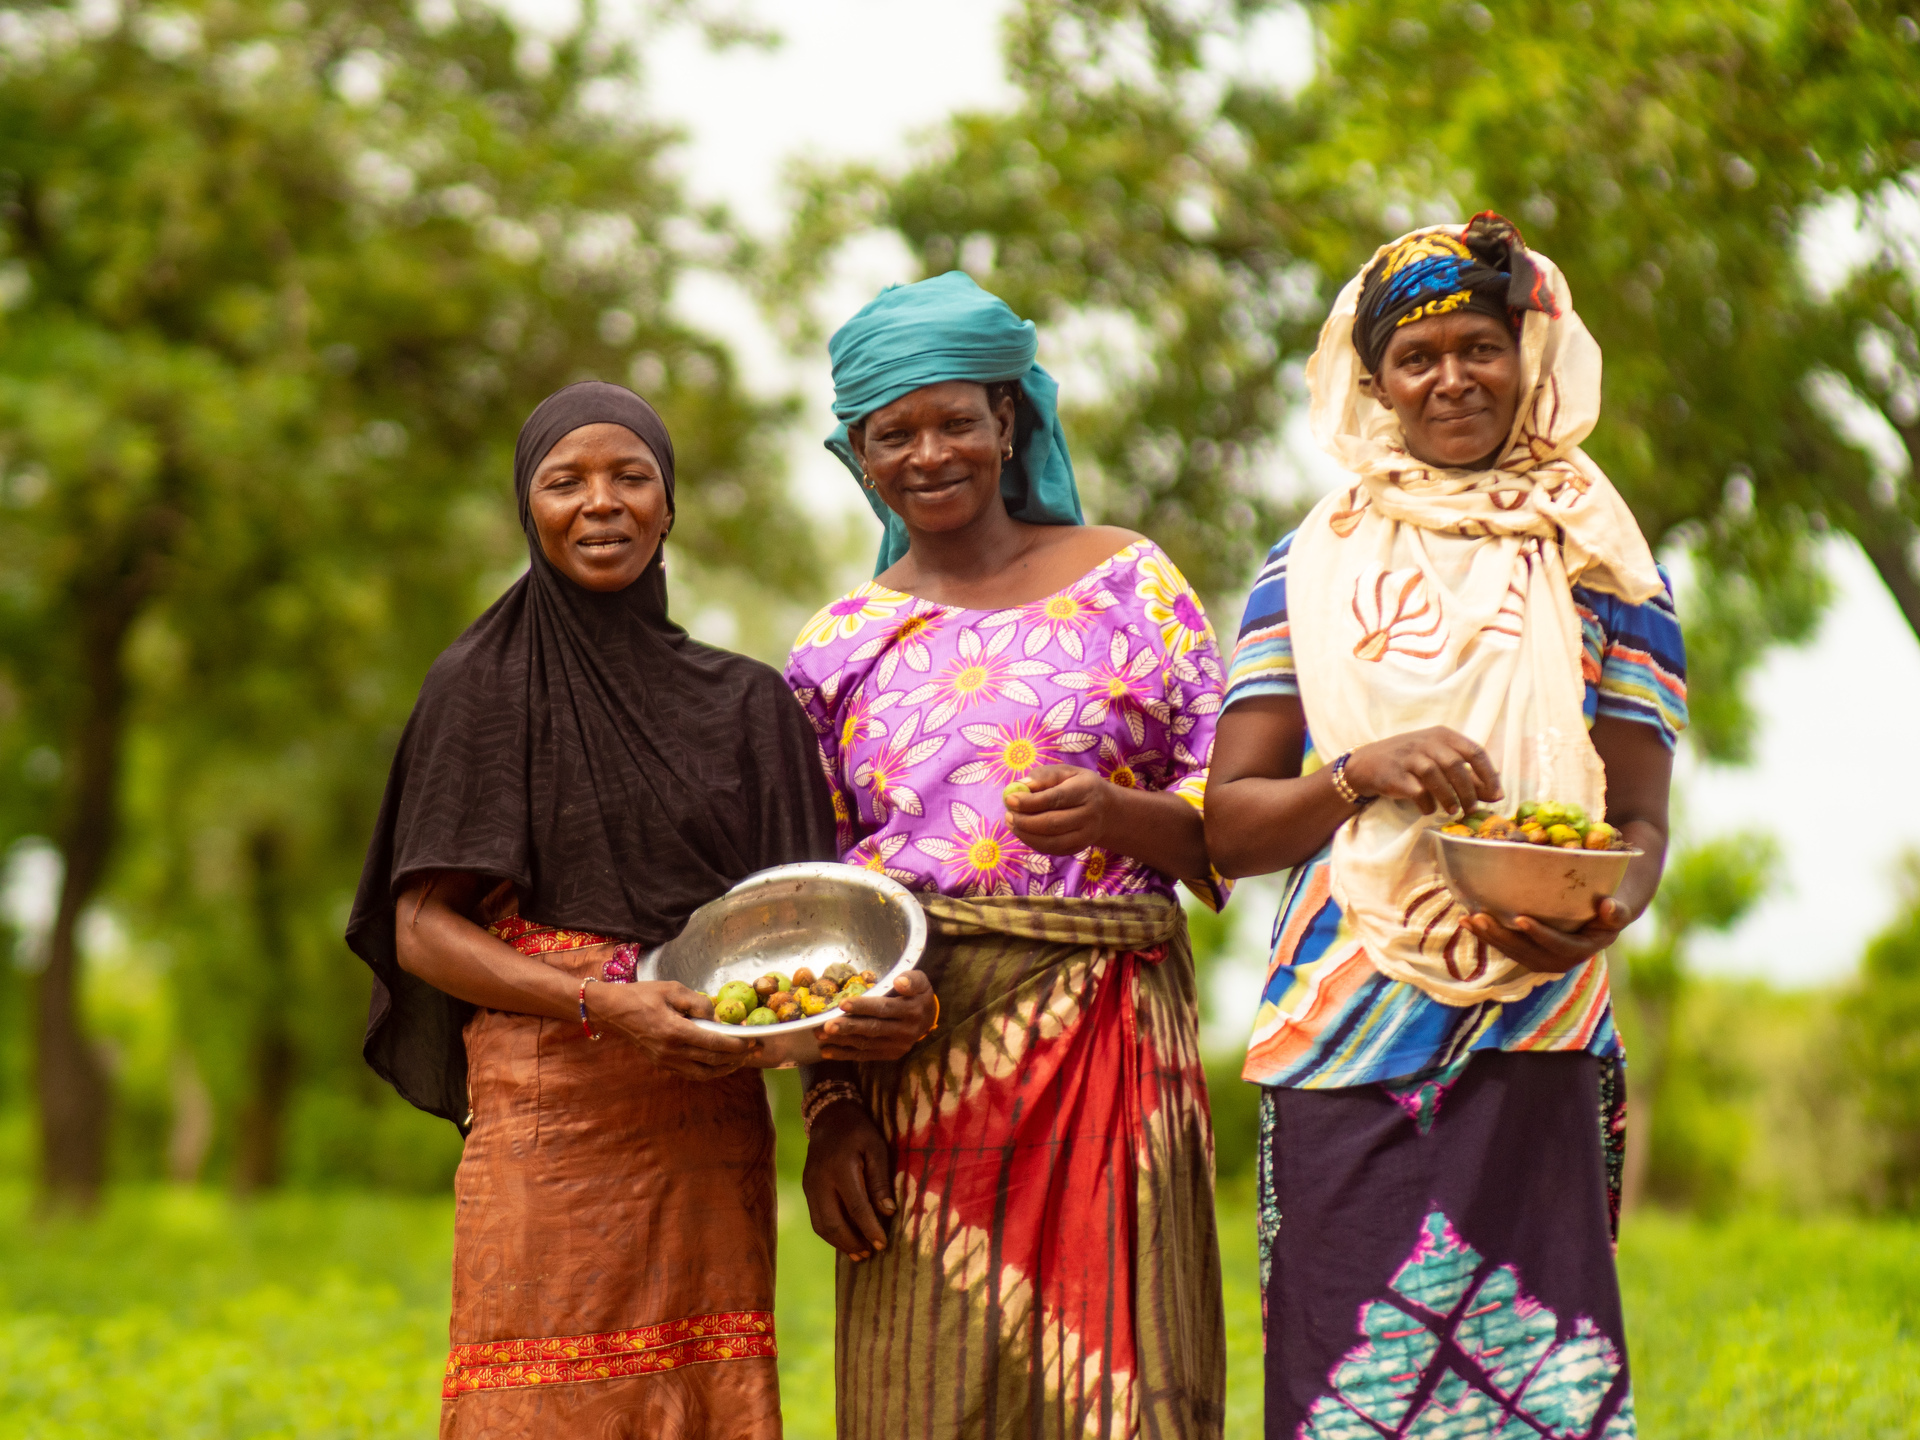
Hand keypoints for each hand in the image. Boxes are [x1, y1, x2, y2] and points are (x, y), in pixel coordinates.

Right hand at [590, 980, 759, 1078]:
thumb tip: (717, 1017)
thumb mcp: (672, 989)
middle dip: (737, 1057)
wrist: (612, 1011)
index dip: (736, 1045)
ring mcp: (666, 1062)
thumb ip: (699, 1003)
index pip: (714, 1044)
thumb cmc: (642, 995)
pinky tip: (719, 1062)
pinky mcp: (662, 1064)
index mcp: (675, 1032)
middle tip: (754, 1050)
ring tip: (740, 1059)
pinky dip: (709, 1071)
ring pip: (704, 1073)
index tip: (752, 1041)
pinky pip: (692, 1073)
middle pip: (713, 1061)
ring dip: (725, 1068)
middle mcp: (671, 1052)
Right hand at [803, 1101, 895, 1261]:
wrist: (829, 1117)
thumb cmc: (859, 1132)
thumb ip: (880, 1180)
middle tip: (870, 1253)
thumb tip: (888, 1212)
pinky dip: (831, 1234)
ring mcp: (810, 1186)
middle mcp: (820, 1180)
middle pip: (832, 1222)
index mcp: (840, 1168)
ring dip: (840, 1243)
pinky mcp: (807, 1189)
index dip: (870, 1229)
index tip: (883, 1244)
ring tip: (859, 1253)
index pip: (856, 1207)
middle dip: (852, 1243)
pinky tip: (846, 1240)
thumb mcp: (876, 1148)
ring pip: (820, 1226)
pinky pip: (816, 1219)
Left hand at [819, 969, 936, 1062]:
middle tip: (827, 1026)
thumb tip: (898, 981)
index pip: (884, 1009)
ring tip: (821, 1036)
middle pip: (872, 1029)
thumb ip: (911, 979)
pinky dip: (845, 1054)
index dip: (863, 1006)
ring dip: (842, 1041)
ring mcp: (896, 1046)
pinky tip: (827, 1052)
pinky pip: (865, 1055)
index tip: (842, 1003)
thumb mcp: (921, 981)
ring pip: (866, 1043)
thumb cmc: (918, 995)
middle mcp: (904, 1031)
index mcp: (911, 1011)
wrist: (929, 1019)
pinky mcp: (889, 1054)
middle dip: (848, 1027)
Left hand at [1002, 764, 1111, 854]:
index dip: (1030, 801)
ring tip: (1011, 822)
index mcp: (1086, 790)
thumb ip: (1044, 776)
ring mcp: (1086, 835)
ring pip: (1051, 841)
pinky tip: (1023, 832)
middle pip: (1053, 823)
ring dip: (1026, 834)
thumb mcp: (1067, 772)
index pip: (1056, 798)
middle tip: (1008, 814)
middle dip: (1025, 821)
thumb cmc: (1080, 786)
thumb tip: (1019, 786)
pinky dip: (1033, 843)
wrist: (1108, 811)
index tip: (1009, 799)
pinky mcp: (1079, 848)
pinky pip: (1052, 850)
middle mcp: (1090, 815)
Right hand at [1344, 726, 1501, 815]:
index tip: (1496, 795)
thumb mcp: (1438, 759)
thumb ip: (1466, 774)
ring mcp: (1409, 757)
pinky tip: (1428, 809)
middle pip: (1456, 766)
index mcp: (1443, 735)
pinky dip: (1426, 803)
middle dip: (1469, 791)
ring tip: (1453, 811)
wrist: (1367, 763)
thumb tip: (1494, 793)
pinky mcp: (1395, 774)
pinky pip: (1417, 791)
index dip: (1488, 775)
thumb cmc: (1410, 761)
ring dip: (1449, 798)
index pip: (1474, 751)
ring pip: (1436, 776)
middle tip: (1473, 809)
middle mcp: (1427, 742)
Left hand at [1464, 895, 1633, 974]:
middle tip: (1480, 917)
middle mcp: (1559, 962)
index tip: (1521, 919)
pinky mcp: (1527, 955)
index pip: (1558, 945)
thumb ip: (1616, 912)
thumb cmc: (1607, 912)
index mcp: (1581, 950)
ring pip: (1511, 951)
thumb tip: (1609, 906)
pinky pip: (1505, 948)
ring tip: (1468, 919)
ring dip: (1488, 937)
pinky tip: (1467, 921)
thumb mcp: (1616, 913)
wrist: (1598, 924)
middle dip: (1502, 936)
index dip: (1540, 934)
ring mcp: (1541, 961)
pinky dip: (1485, 936)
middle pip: (1526, 951)